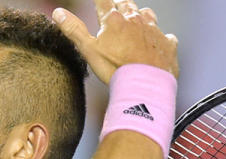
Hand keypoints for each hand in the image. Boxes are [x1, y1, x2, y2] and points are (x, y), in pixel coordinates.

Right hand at [53, 0, 178, 82]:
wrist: (145, 85)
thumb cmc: (115, 69)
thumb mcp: (88, 50)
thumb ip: (74, 30)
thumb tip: (58, 13)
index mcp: (114, 20)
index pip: (104, 2)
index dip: (100, 0)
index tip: (99, 1)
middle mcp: (135, 20)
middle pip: (126, 5)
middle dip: (120, 6)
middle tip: (115, 10)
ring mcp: (153, 30)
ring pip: (147, 15)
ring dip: (140, 17)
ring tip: (135, 24)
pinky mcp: (167, 44)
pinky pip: (166, 36)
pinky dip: (160, 39)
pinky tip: (157, 45)